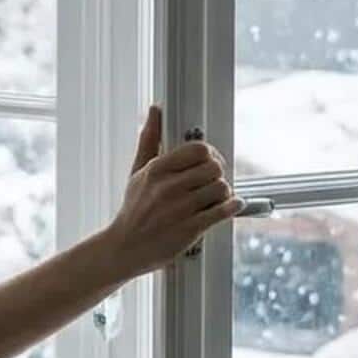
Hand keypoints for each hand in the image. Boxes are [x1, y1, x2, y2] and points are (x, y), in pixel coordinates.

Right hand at [101, 105, 242, 277]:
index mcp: (157, 170)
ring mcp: (180, 209)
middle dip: (219, 174)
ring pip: (222, 188)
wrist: (124, 248)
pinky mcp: (190, 229)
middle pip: (214, 168)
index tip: (210, 162)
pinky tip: (231, 206)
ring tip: (218, 197)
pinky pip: (223, 211)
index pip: (199, 149)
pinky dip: (233, 207)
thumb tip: (155, 110)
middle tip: (215, 181)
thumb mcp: (137, 172)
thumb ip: (149, 139)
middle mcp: (168, 187)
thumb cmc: (133, 210)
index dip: (211, 154)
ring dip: (225, 193)